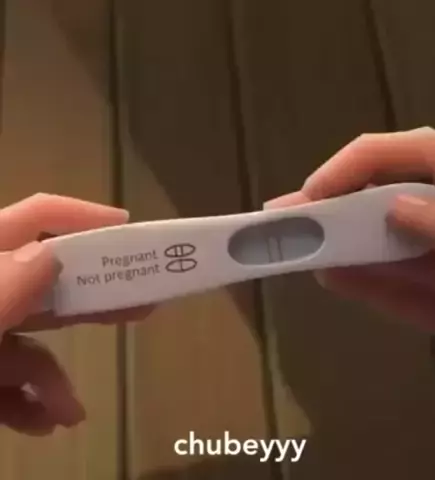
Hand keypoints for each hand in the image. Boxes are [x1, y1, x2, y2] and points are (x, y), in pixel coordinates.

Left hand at [0, 193, 153, 433]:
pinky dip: (32, 399)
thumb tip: (50, 254)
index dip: (83, 216)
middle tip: (144, 302)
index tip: (132, 231)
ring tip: (71, 410)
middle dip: (96, 296)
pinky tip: (46, 421)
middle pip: (48, 280)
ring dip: (55, 374)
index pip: (35, 219)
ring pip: (31, 339)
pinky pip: (13, 375)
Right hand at [265, 127, 434, 358]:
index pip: (411, 156)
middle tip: (285, 215)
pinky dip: (365, 289)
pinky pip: (401, 298)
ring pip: (388, 254)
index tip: (317, 189)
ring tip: (298, 250)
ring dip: (341, 250)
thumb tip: (397, 209)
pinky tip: (330, 280)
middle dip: (334, 207)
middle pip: (388, 204)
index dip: (358, 164)